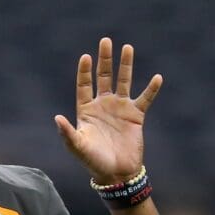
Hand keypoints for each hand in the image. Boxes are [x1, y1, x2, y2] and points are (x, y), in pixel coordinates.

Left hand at [54, 38, 161, 184]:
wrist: (116, 173)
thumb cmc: (93, 161)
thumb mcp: (78, 147)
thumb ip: (67, 133)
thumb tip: (57, 117)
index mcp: (86, 110)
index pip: (84, 85)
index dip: (85, 71)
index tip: (86, 56)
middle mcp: (103, 105)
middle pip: (103, 77)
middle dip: (104, 60)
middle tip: (106, 40)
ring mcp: (120, 109)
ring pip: (124, 81)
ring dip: (126, 65)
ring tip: (127, 48)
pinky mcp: (136, 116)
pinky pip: (145, 99)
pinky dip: (151, 89)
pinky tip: (157, 78)